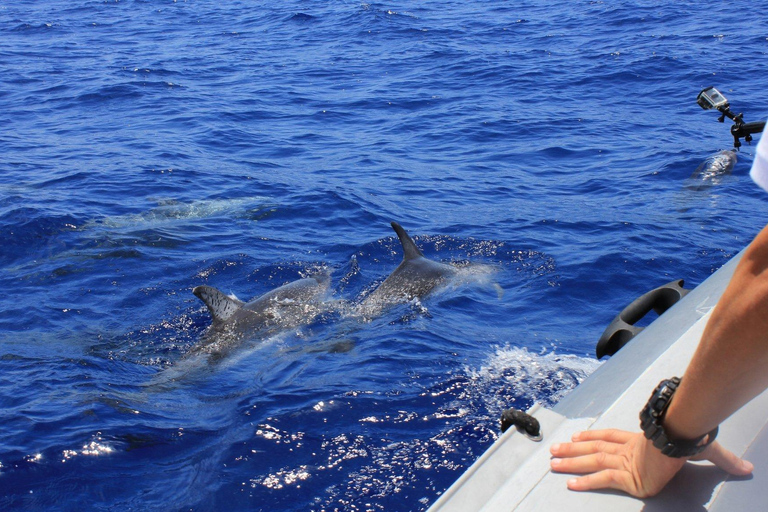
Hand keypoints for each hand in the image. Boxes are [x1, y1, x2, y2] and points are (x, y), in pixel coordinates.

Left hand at [549, 429, 752, 497]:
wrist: (684, 435)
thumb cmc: (690, 437)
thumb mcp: (703, 449)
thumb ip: (720, 460)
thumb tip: (745, 468)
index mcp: (640, 441)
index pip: (610, 437)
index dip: (592, 437)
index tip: (577, 436)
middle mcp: (628, 449)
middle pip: (594, 448)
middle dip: (572, 450)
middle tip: (552, 450)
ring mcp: (626, 461)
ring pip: (592, 461)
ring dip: (571, 462)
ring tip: (553, 462)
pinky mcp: (627, 475)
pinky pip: (603, 480)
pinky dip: (587, 481)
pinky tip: (571, 484)